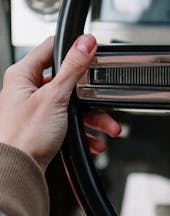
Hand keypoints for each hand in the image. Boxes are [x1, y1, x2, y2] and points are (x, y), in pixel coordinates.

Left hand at [0, 35, 120, 171]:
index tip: (92, 52)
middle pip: (66, 82)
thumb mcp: (55, 97)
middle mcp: (25, 90)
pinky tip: (93, 141)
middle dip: (90, 96)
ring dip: (91, 118)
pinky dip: (81, 132)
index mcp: (22, 75)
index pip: (50, 48)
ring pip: (70, 105)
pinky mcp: (40, 128)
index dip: (73, 49)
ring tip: (106, 127)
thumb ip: (72, 68)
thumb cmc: (23, 137)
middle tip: (103, 100)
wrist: (16, 173)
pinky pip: (66, 124)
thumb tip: (84, 42)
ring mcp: (33, 109)